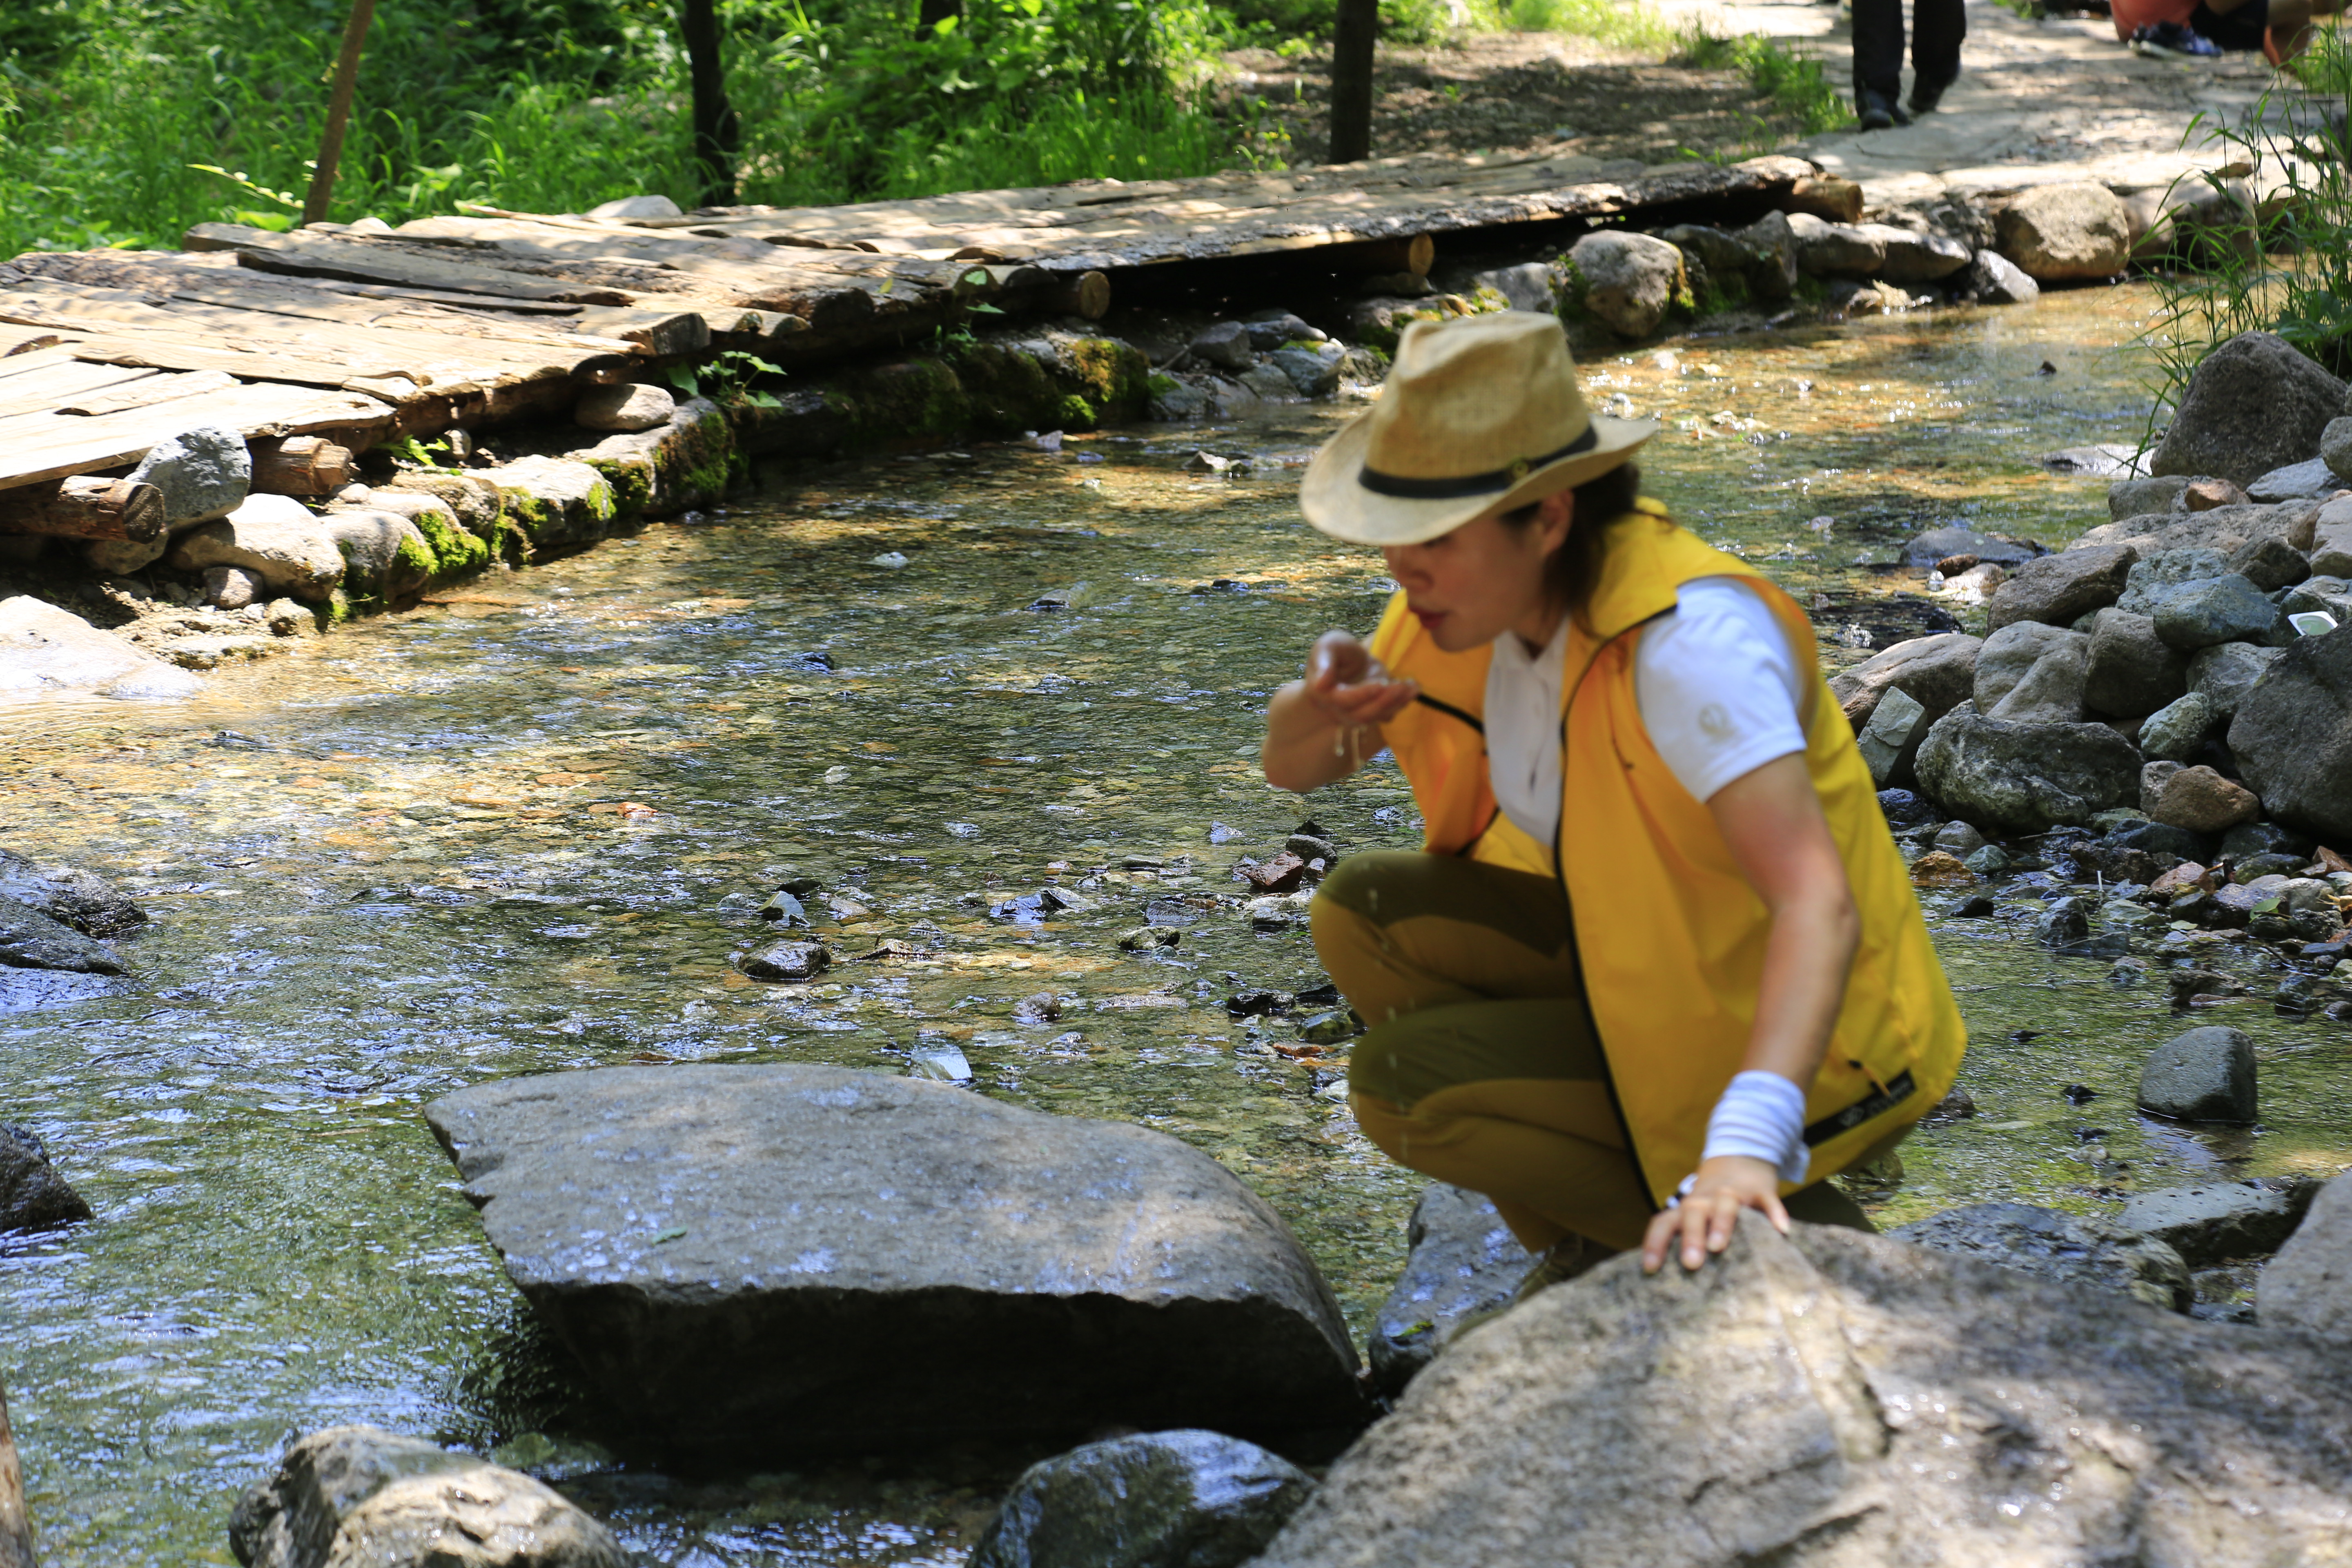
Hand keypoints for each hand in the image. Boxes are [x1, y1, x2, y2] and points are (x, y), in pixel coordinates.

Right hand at [1302, 630, 1416, 727]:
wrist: (1346, 661)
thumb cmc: (1335, 651)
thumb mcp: (1327, 647)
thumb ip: (1323, 661)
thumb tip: (1320, 683)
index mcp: (1324, 694)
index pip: (1344, 700)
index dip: (1362, 694)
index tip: (1381, 683)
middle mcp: (1339, 710)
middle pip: (1362, 714)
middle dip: (1384, 701)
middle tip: (1402, 685)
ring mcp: (1356, 714)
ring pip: (1377, 716)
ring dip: (1397, 703)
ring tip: (1413, 687)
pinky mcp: (1373, 712)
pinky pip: (1387, 714)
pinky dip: (1402, 703)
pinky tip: (1413, 688)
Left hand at [1640, 1155, 1789, 1273]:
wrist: (1738, 1161)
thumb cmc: (1711, 1203)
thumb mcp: (1695, 1216)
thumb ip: (1687, 1240)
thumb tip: (1672, 1282)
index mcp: (1687, 1209)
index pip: (1664, 1222)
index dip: (1655, 1243)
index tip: (1650, 1268)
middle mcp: (1706, 1199)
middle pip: (1693, 1212)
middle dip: (1690, 1237)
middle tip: (1690, 1263)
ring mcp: (1733, 1193)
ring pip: (1725, 1203)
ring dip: (1720, 1223)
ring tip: (1717, 1247)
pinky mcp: (1760, 1191)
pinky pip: (1767, 1200)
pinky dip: (1774, 1213)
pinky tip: (1781, 1230)